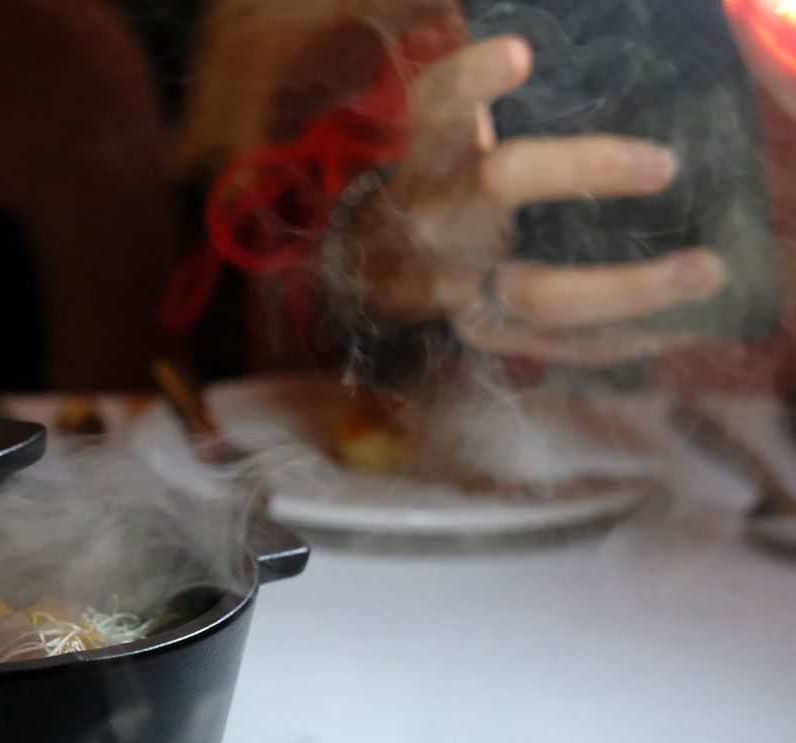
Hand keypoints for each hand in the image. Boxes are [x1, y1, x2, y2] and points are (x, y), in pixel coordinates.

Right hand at [339, 36, 728, 364]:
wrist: (380, 270)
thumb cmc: (448, 186)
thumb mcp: (457, 142)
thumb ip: (513, 116)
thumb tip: (630, 94)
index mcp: (434, 157)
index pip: (440, 106)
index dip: (473, 79)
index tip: (520, 55)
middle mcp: (438, 218)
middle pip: (500, 184)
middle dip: (584, 169)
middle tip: (665, 164)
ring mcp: (457, 285)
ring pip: (542, 293)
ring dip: (628, 287)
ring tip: (704, 271)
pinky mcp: (483, 335)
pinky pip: (561, 346)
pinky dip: (625, 338)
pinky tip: (680, 327)